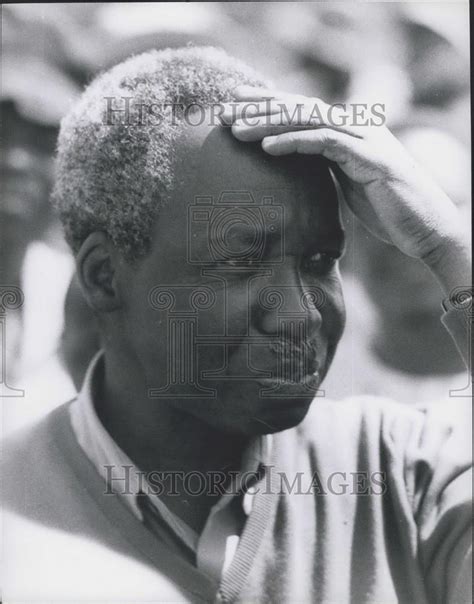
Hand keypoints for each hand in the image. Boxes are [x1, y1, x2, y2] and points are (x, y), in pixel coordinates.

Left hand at [221, 87, 470, 293]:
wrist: (426, 228)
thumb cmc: (388, 211)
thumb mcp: (348, 186)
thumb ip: (325, 171)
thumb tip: (293, 175)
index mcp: (347, 133)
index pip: (300, 113)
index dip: (266, 108)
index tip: (232, 111)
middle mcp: (355, 127)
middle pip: (299, 108)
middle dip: (259, 107)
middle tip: (222, 111)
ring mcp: (364, 138)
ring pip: (309, 119)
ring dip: (270, 122)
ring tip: (236, 129)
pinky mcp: (371, 157)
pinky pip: (326, 142)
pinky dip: (296, 141)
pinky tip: (269, 146)